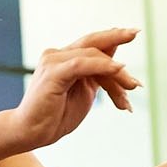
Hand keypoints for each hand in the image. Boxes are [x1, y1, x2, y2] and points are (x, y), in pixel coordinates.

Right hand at [16, 28, 142, 147]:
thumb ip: (97, 76)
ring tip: (133, 86)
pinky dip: (102, 66)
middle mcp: (57, 55)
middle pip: (92, 43)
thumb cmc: (55, 118)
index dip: (113, 43)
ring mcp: (53, 61)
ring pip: (92, 56)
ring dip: (117, 71)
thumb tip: (117, 61)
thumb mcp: (84, 93)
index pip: (93, 48)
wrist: (30, 134)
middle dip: (116, 36)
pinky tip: (119, 69)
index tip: (134, 35)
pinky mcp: (53, 72)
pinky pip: (82, 64)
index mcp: (64, 59)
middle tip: (136, 32)